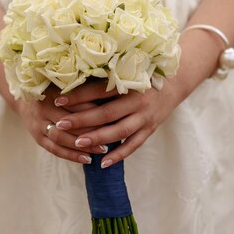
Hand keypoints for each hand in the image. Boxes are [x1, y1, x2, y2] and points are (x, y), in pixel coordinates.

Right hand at [16, 84, 107, 164]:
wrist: (22, 97)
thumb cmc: (50, 87)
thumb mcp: (62, 82)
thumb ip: (81, 87)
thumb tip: (109, 90)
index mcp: (52, 92)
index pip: (76, 103)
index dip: (95, 110)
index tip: (113, 115)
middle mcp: (44, 108)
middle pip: (69, 122)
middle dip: (91, 130)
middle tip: (112, 134)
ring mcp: (38, 124)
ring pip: (62, 138)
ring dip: (83, 146)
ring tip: (102, 149)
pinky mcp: (37, 137)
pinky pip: (55, 150)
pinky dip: (71, 156)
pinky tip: (87, 159)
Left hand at [51, 79, 180, 167]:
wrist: (175, 82)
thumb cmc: (144, 73)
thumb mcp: (128, 70)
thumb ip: (107, 76)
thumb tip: (74, 78)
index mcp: (130, 83)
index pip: (99, 90)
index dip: (79, 95)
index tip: (58, 100)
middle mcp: (138, 101)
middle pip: (106, 113)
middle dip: (82, 120)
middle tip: (61, 124)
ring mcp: (145, 117)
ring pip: (119, 131)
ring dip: (97, 138)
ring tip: (78, 143)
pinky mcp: (150, 129)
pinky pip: (133, 145)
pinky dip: (118, 155)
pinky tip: (102, 163)